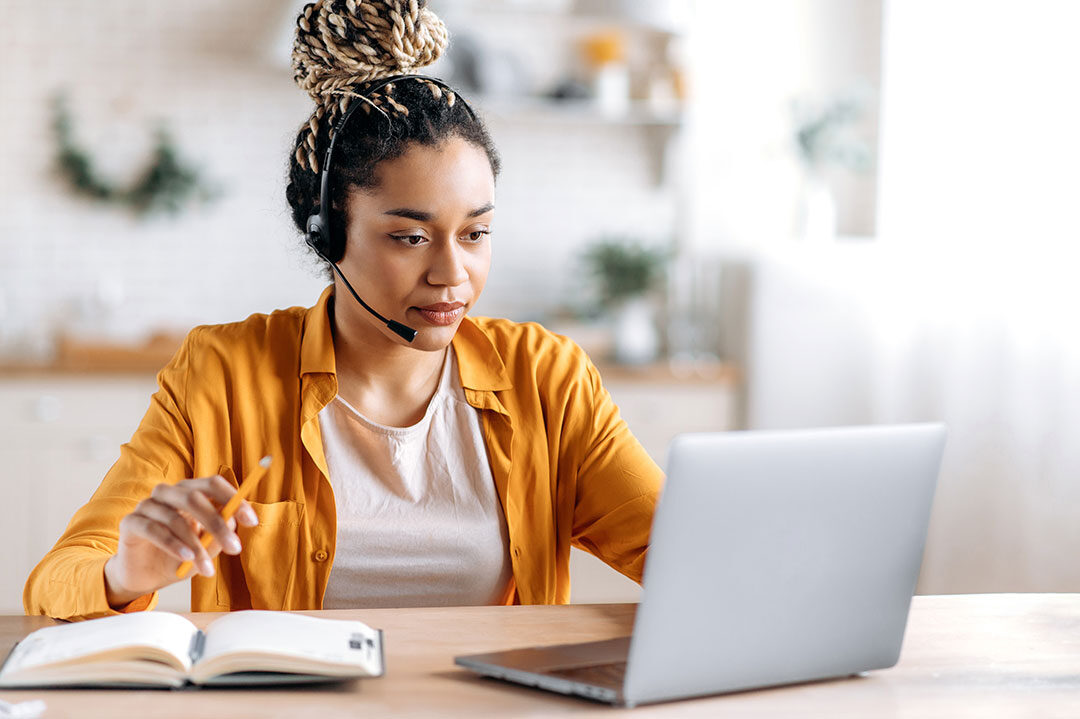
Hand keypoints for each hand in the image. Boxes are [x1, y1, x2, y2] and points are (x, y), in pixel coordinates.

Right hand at [104, 475, 258, 607]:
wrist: (146, 577)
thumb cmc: (182, 556)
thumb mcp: (207, 547)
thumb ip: (219, 532)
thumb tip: (233, 518)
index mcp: (190, 492)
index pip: (213, 484)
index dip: (234, 499)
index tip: (252, 521)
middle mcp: (168, 493)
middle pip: (194, 498)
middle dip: (218, 524)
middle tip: (235, 548)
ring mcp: (147, 505)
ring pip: (175, 518)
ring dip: (196, 545)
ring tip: (207, 568)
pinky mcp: (131, 522)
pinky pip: (154, 530)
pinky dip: (173, 545)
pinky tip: (187, 559)